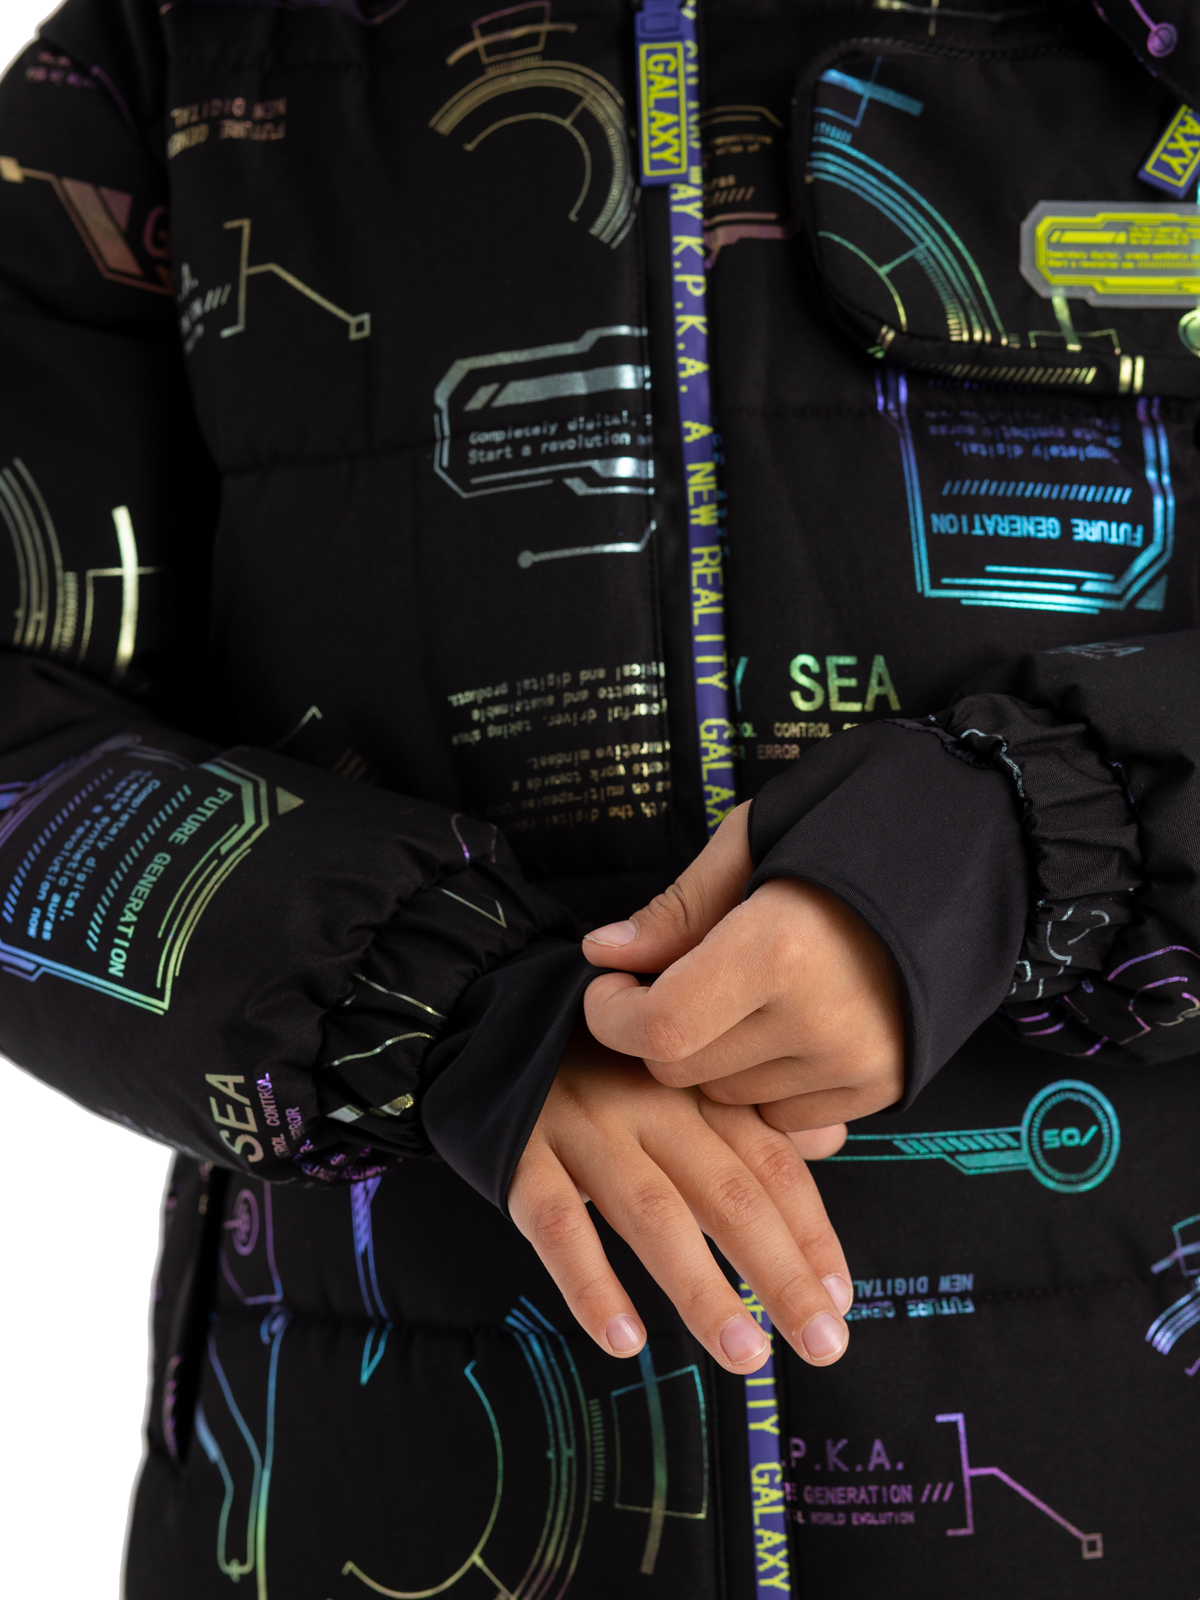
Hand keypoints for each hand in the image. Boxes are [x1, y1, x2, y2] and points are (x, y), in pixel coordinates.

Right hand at [507, 1029, 852, 1371]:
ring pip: (652, 1214)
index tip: (841, 1296)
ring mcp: (583, 1126)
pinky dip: (589, 1282)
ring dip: (701, 1289)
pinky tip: (623, 1340)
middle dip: (780, 1273)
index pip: (770, 1162)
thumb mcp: (677, 1070)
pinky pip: (555, 1222)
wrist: (489, 1012)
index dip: (810, 1231)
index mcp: (696, 1086)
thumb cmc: (601, 1061)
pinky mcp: (519, 1151)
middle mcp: (649, 1103)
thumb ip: (748, 1112)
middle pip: (728, 1194)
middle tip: (823, 1344)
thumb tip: (829, 1145)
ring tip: (744, 1353)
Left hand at [581, 801, 904, 1132]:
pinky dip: (766, 1081)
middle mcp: (819, 1019)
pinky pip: (785, 1115)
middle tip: (674, 982)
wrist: (974, 852)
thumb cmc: (853, 828)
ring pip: (728, 1097)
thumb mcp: (754, 842)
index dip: (612, 1016)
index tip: (610, 985)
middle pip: (683, 1070)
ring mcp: (855, 1061)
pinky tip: (785, 1023)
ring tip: (742, 996)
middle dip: (658, 1030)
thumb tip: (604, 952)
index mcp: (778, 948)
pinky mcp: (883, 1085)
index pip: (659, 1028)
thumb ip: (678, 910)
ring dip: (714, 1056)